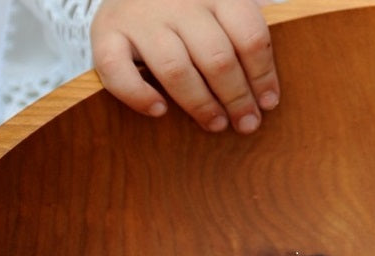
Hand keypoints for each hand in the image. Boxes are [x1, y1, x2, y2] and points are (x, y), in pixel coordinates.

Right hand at [91, 0, 279, 132]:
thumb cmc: (187, 7)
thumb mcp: (219, 7)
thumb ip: (242, 33)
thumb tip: (268, 91)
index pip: (249, 35)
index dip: (263, 75)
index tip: (268, 103)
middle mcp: (177, 1)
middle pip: (217, 58)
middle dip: (237, 97)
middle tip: (246, 123)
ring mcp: (140, 16)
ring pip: (175, 69)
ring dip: (200, 104)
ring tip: (216, 124)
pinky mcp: (105, 32)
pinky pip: (117, 69)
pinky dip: (138, 95)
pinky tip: (160, 110)